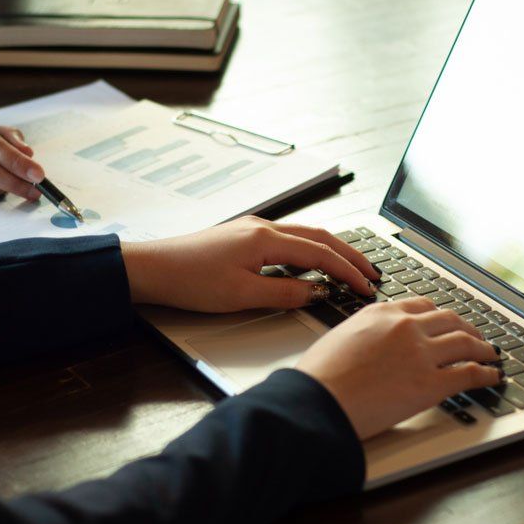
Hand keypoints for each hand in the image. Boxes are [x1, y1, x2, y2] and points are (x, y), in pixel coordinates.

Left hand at [121, 216, 380, 311]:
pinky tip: (310, 265)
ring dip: (330, 250)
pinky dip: (308, 250)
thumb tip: (317, 292)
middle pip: (319, 236)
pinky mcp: (242, 236)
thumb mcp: (242, 296)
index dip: (348, 270)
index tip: (367, 286)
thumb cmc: (190, 281)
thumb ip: (284, 294)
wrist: (152, 269)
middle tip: (372, 272)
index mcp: (265, 239)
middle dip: (349, 254)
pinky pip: (286, 239)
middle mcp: (262, 227)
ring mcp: (252, 229)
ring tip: (350, 268)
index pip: (320, 253)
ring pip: (304, 235)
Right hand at [296, 299, 501, 439]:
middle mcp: (405, 327)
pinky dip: (486, 374)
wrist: (318, 401)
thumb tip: (372, 346)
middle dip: (466, 328)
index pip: (421, 306)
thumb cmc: (319, 378)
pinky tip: (492, 377)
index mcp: (381, 313)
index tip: (446, 323)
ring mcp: (421, 353)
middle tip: (474, 337)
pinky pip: (470, 373)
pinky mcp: (431, 383)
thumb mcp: (340, 339)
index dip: (439, 316)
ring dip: (483, 348)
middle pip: (450, 320)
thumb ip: (364, 335)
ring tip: (489, 355)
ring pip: (466, 342)